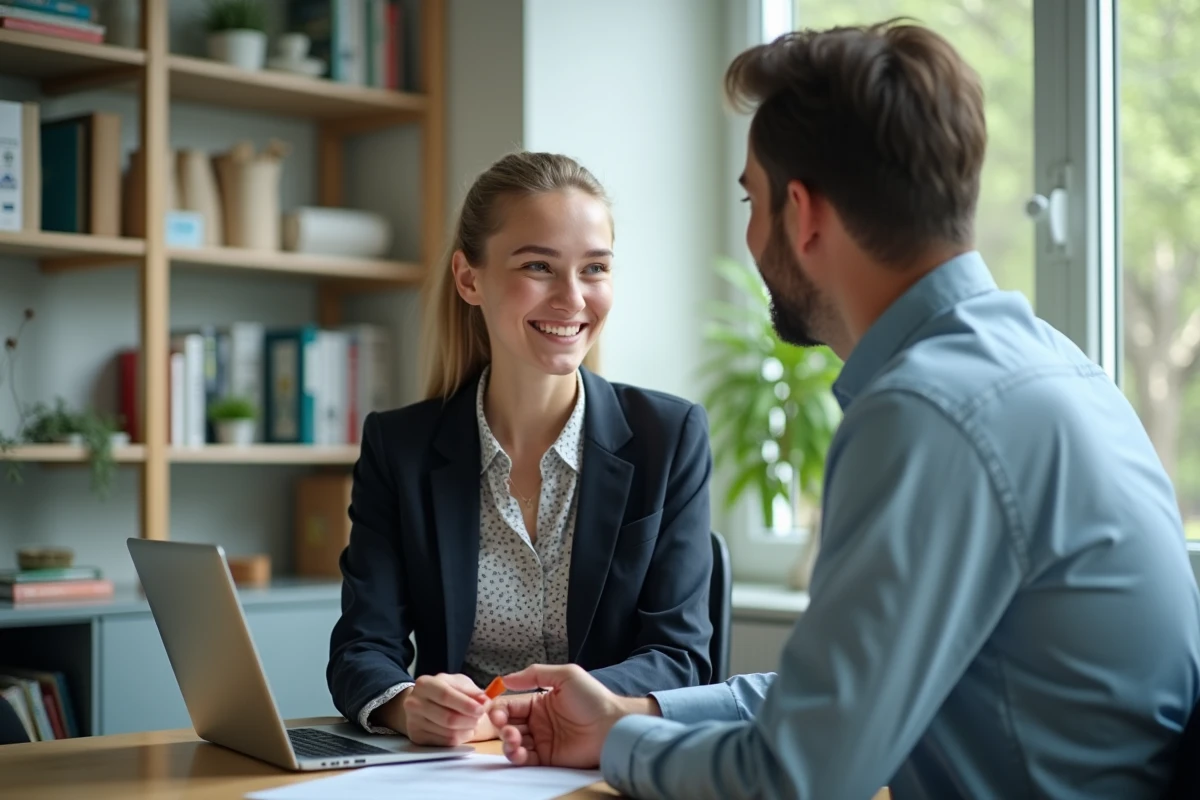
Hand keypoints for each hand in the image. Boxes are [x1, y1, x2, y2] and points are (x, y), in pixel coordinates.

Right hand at [394, 673, 489, 745]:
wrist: (422, 703)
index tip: (481, 709)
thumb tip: (485, 701)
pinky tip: (462, 730)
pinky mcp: (417, 737)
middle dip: (469, 720)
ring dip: (466, 730)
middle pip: (448, 718)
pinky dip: (459, 738)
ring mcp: (413, 722)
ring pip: (448, 733)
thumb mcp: (458, 683)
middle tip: (479, 718)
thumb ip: (472, 691)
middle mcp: (414, 703)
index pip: (445, 696)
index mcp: (425, 684)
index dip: (466, 704)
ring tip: (472, 723)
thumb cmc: (444, 691)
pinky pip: (445, 743)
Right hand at [487, 664, 655, 768]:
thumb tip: (505, 678)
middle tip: (505, 727)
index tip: (495, 713)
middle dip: (501, 726)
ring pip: (513, 743)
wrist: (613, 725)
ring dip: (507, 742)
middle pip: (508, 725)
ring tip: (514, 740)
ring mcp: (542, 740)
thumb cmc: (593, 698)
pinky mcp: (547, 758)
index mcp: (539, 701)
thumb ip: (535, 674)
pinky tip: (519, 751)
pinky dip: (516, 757)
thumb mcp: (566, 675)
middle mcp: (537, 722)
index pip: (510, 705)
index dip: (499, 709)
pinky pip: (525, 759)